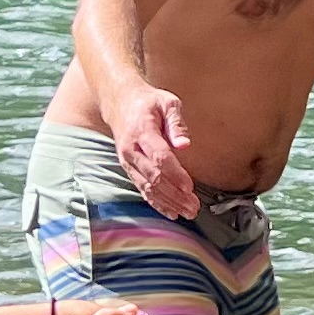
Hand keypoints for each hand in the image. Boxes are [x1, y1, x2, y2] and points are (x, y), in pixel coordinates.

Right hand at [112, 86, 199, 215]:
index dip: (175, 174)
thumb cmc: (148, 102)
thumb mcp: (167, 102)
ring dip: (168, 203)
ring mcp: (128, 162)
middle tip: (194, 207)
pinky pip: (142, 189)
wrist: (119, 103)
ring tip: (188, 212)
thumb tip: (185, 145)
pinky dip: (157, 203)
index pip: (159, 157)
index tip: (190, 187)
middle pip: (153, 177)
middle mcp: (132, 150)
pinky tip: (172, 212)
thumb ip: (177, 122)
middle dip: (174, 195)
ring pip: (147, 187)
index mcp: (142, 131)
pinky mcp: (129, 169)